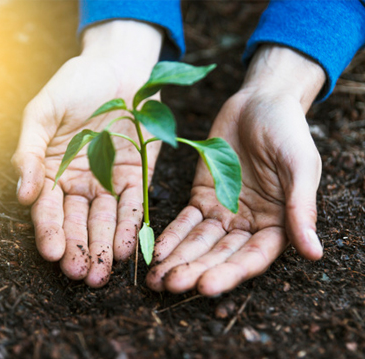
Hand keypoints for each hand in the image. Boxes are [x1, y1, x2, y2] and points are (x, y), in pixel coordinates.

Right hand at [12, 21, 162, 286]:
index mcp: (54, 169)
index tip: (52, 253)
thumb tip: (24, 193)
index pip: (50, 207)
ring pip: (106, 220)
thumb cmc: (77, 83)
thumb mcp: (44, 110)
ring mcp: (110, 180)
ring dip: (104, 246)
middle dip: (79, 248)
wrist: (121, 68)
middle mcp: (81, 180)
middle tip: (81, 274)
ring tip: (103, 273)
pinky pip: (133, 205)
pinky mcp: (137, 176)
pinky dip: (131, 226)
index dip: (50, 230)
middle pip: (78, 221)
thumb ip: (30, 150)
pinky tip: (128, 247)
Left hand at [146, 45, 325, 295]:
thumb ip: (301, 207)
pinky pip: (185, 219)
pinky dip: (171, 235)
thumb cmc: (288, 131)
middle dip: (195, 270)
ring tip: (155, 279)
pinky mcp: (202, 195)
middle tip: (170, 286)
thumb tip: (315, 253)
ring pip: (199, 242)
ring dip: (178, 259)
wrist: (260, 102)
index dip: (231, 272)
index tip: (206, 287)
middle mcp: (248, 223)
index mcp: (277, 222)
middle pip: (220, 254)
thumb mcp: (300, 165)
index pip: (253, 256)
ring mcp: (223, 210)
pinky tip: (156, 251)